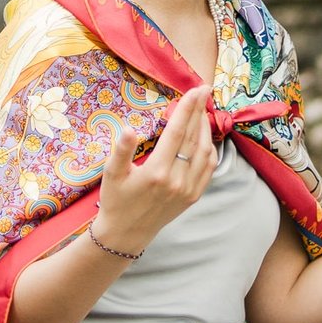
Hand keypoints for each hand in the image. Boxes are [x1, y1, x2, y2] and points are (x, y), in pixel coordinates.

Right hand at [92, 85, 216, 254]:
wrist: (126, 233)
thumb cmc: (115, 200)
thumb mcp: (111, 174)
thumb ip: (121, 150)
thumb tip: (129, 129)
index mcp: (157, 172)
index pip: (177, 131)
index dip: (187, 108)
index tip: (196, 90)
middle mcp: (177, 180)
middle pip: (193, 137)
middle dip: (199, 111)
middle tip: (204, 89)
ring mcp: (188, 189)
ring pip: (205, 151)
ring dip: (206, 128)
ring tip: (202, 110)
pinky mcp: (193, 196)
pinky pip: (208, 168)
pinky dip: (210, 149)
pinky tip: (205, 137)